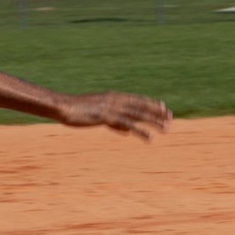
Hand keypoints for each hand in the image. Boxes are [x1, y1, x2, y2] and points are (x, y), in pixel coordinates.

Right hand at [56, 91, 172, 140]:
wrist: (63, 107)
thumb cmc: (77, 111)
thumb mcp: (97, 115)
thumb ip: (114, 122)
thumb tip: (127, 132)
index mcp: (113, 97)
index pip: (137, 100)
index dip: (151, 104)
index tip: (164, 108)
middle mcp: (116, 100)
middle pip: (141, 106)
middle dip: (157, 112)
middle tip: (171, 117)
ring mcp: (112, 108)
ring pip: (138, 114)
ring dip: (153, 121)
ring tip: (166, 128)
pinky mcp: (107, 117)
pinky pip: (127, 125)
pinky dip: (140, 131)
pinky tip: (149, 138)